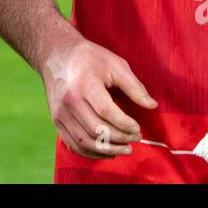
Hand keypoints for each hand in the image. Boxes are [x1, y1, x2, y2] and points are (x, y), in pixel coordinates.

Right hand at [41, 33, 156, 157]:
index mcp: (84, 83)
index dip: (125, 123)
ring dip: (107, 150)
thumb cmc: (89, 58)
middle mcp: (69, 100)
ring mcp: (60, 112)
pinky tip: (107, 151)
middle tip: (135, 138)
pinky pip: (73, 144)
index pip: (106, 111)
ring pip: (84, 141)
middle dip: (119, 138)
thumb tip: (152, 106)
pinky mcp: (56, 120)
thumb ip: (134, 86)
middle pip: (96, 129)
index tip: (138, 128)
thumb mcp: (114, 64)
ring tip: (125, 149)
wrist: (55, 54)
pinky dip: (91, 153)